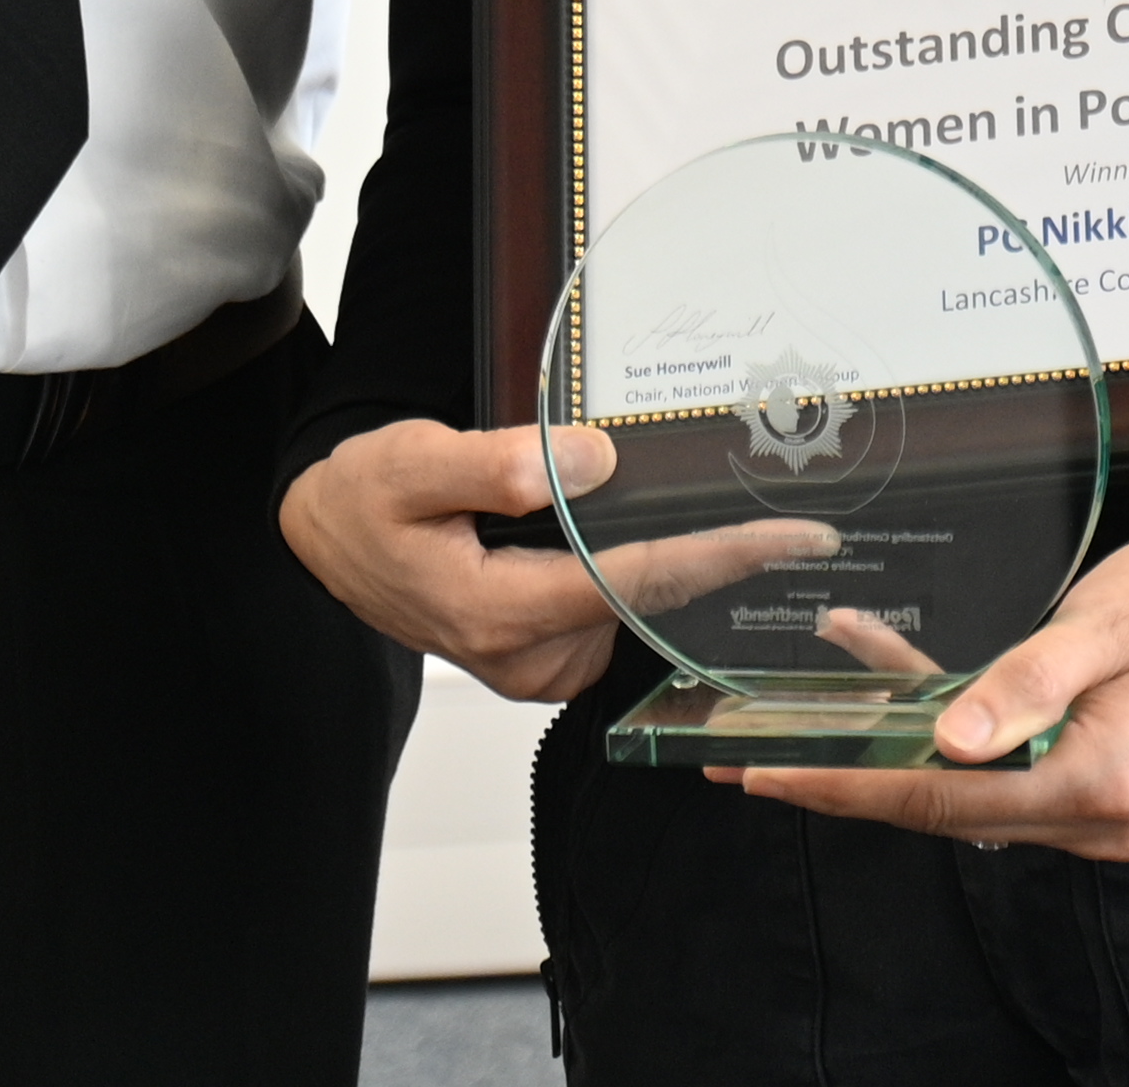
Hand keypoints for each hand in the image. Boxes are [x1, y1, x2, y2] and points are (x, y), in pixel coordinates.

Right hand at [274, 417, 828, 706]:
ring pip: (633, 612)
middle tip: (799, 519)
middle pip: (646, 602)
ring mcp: (536, 665)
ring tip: (730, 515)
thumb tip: (593, 465)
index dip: (719, 556)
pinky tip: (658, 538)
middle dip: (719, 562)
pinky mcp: (543, 657)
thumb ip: (499, 465)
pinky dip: (642, 578)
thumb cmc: (366, 497)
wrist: (329, 533)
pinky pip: (613, 616)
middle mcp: (526, 657)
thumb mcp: (413, 462)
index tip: (796, 538)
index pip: (633, 582)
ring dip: (679, 568)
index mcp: (498, 613)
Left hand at [719, 496, 1128, 863]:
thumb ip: (1023, 682)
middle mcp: (1103, 813)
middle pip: (945, 806)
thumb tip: (944, 742)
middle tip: (754, 760)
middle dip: (849, 778)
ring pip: (965, 787)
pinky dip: (946, 725)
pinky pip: (1000, 762)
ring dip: (892, 747)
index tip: (772, 774)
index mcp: (1104, 782)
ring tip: (807, 715)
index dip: (849, 784)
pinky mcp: (1098, 778)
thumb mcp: (1105, 621)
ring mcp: (1103, 805)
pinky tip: (896, 669)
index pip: (945, 798)